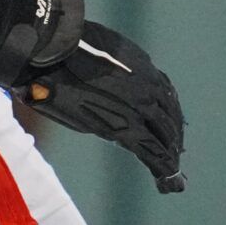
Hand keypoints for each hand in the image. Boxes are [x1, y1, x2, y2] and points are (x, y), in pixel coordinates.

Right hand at [0, 0, 187, 192]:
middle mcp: (147, 88)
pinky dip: (161, 163)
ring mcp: (137, 106)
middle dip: (173, 136)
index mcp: (143, 70)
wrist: (51, 50)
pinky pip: (151, 149)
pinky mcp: (122, 126)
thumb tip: (116, 97)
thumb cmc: (66, 52)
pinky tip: (166, 174)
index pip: (167, 96)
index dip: (171, 114)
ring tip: (170, 165)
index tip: (173, 127)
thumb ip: (116, 80)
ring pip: (165, 133)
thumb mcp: (102, 57)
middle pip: (170, 117)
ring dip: (169, 149)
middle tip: (174, 152)